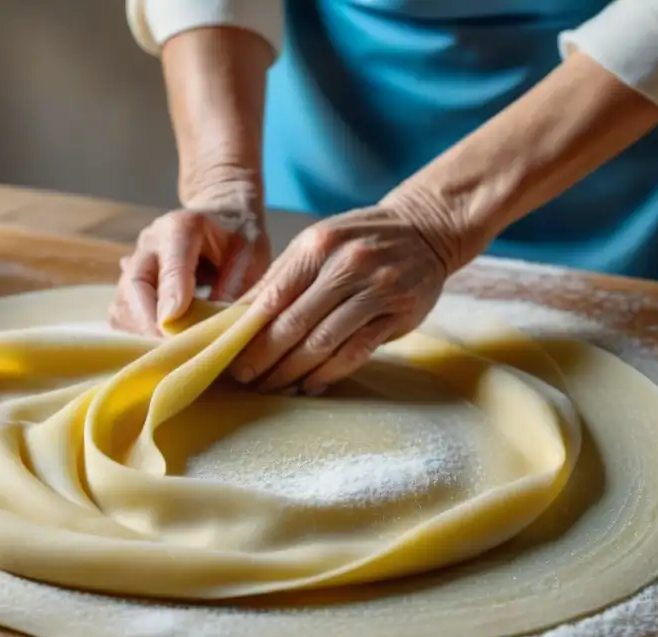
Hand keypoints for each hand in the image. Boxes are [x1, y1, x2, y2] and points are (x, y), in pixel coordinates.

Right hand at [110, 185, 270, 336]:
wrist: (221, 218)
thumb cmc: (239, 235)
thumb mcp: (251, 254)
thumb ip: (235, 284)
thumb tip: (216, 326)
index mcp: (182, 227)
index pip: (171, 262)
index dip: (171, 295)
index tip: (174, 326)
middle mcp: (150, 242)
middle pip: (134, 284)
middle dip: (151, 322)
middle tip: (176, 348)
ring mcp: (135, 262)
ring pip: (122, 302)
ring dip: (142, 330)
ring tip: (172, 346)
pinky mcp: (129, 283)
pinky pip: (121, 313)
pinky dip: (137, 332)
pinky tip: (162, 339)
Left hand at [230, 200, 462, 393]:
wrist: (427, 229)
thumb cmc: (359, 240)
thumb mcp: (317, 244)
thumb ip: (280, 277)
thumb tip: (237, 316)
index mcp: (318, 246)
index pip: (273, 295)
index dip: (248, 332)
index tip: (230, 355)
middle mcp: (346, 265)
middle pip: (295, 323)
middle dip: (265, 357)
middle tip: (246, 378)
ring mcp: (376, 289)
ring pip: (324, 341)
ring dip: (293, 370)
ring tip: (274, 385)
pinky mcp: (398, 312)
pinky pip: (356, 351)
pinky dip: (330, 373)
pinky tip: (310, 384)